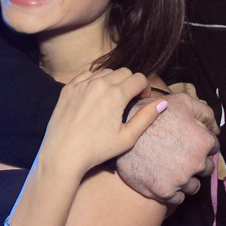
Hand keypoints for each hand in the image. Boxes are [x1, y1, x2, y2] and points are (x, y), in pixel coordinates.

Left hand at [39, 68, 165, 179]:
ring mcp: (82, 84)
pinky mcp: (68, 88)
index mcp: (116, 95)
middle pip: (124, 72)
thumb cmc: (97, 150)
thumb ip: (146, 117)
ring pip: (106, 71)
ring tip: (112, 97)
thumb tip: (163, 102)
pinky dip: (95, 80)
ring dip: (113, 80)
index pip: (139, 78)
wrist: (63, 154)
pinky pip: (87, 75)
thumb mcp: (127, 138)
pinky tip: (95, 95)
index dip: (145, 88)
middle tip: (129, 98)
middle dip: (131, 82)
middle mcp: (99, 83)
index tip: (142, 99)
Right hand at [116, 92, 219, 203]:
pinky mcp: (164, 192)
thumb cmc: (154, 114)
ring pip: (193, 186)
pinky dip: (174, 192)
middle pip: (206, 169)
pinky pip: (178, 199)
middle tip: (181, 157)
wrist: (124, 130)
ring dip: (187, 180)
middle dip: (197, 163)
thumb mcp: (182, 102)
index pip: (213, 148)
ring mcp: (180, 180)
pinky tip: (165, 180)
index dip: (202, 145)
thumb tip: (216, 129)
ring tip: (173, 170)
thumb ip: (205, 113)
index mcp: (204, 142)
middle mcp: (196, 163)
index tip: (191, 144)